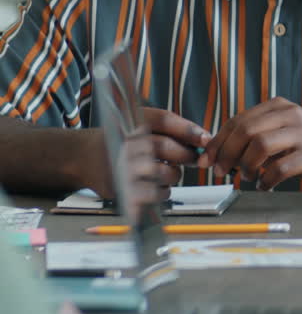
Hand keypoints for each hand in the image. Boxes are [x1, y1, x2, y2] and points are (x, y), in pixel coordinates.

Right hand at [84, 108, 208, 198]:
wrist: (83, 158)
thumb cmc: (123, 140)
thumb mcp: (141, 124)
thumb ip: (172, 128)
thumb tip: (207, 138)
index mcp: (130, 122)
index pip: (163, 120)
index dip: (188, 129)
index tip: (206, 138)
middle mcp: (124, 143)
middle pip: (166, 147)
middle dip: (186, 155)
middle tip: (191, 158)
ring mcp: (121, 167)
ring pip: (164, 173)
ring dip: (173, 174)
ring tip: (167, 171)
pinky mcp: (121, 189)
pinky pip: (155, 193)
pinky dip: (163, 191)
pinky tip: (155, 184)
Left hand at [197, 98, 301, 189]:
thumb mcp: (281, 130)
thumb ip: (253, 136)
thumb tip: (214, 153)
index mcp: (279, 107)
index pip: (239, 120)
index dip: (219, 141)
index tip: (208, 160)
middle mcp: (291, 116)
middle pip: (247, 130)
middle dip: (227, 153)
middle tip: (220, 171)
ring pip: (261, 146)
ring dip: (246, 165)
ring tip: (246, 177)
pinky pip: (280, 169)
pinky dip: (266, 180)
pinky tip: (265, 185)